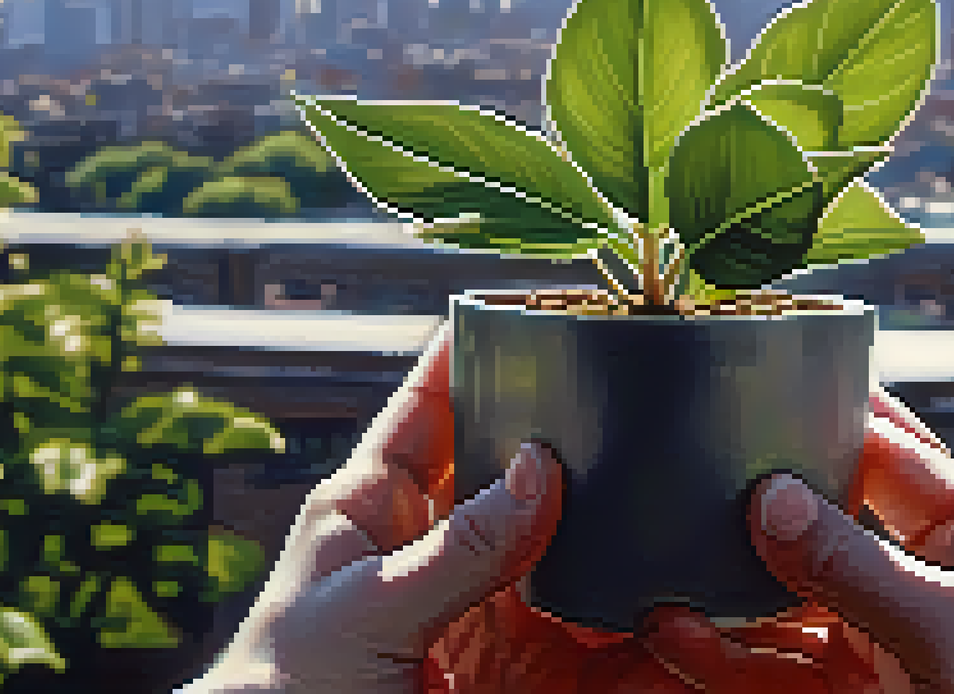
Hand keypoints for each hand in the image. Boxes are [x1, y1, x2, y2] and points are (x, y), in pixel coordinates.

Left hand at [182, 324, 698, 692]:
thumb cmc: (283, 693)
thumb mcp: (365, 608)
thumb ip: (457, 546)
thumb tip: (540, 468)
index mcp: (372, 508)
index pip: (427, 406)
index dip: (470, 350)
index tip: (528, 299)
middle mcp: (435, 549)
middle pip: (512, 468)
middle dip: (566, 430)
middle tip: (633, 385)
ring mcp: (482, 609)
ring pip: (562, 544)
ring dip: (611, 518)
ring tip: (670, 473)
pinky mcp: (521, 669)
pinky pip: (590, 632)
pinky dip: (632, 609)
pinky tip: (669, 585)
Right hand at [642, 391, 953, 693]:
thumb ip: (859, 568)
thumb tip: (767, 499)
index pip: (874, 444)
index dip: (814, 407)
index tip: (744, 366)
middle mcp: (916, 577)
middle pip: (810, 529)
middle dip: (739, 510)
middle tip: (657, 476)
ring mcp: (886, 643)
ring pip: (783, 610)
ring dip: (718, 596)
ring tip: (647, 574)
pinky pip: (781, 675)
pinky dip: (726, 661)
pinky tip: (676, 641)